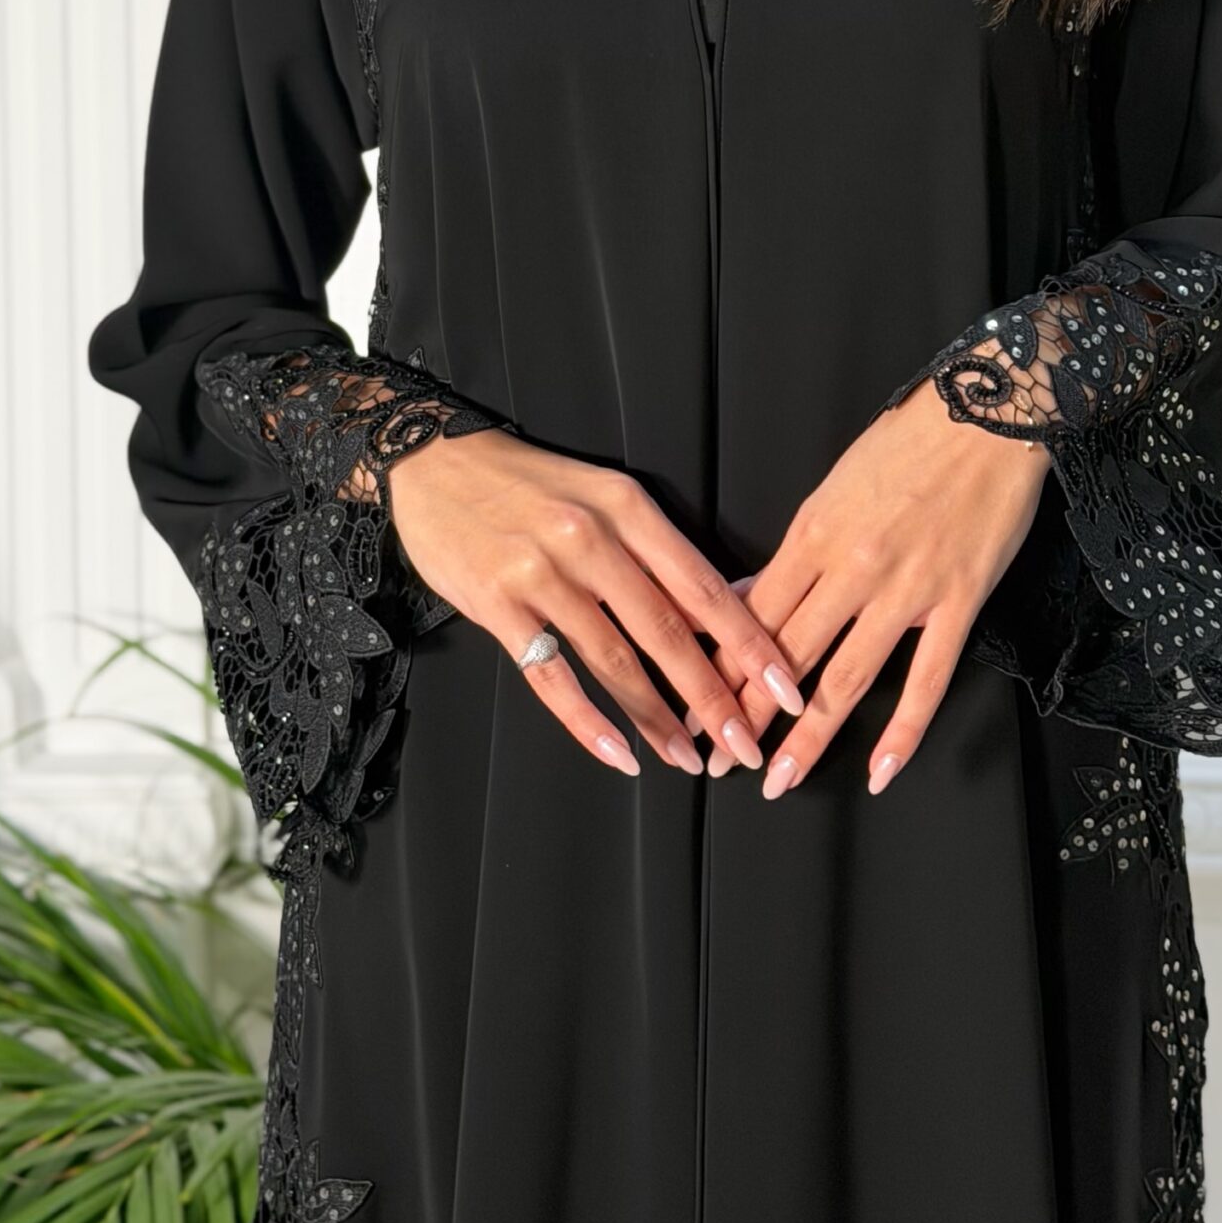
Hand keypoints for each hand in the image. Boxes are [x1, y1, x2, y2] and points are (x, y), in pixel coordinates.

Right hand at [384, 427, 808, 781]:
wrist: (435, 462)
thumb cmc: (529, 484)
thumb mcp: (601, 496)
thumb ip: (653, 552)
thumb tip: (716, 614)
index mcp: (627, 507)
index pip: (702, 586)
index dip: (749, 642)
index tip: (786, 685)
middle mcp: (589, 539)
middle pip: (666, 631)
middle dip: (713, 696)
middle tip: (746, 744)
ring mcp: (541, 573)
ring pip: (614, 660)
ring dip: (656, 719)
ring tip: (688, 759)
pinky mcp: (497, 604)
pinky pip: (550, 677)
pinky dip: (586, 722)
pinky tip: (617, 752)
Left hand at [699, 379, 1049, 798]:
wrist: (988, 410)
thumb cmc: (909, 440)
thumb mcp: (833, 486)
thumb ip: (794, 548)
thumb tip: (747, 592)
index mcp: (814, 533)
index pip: (751, 615)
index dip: (717, 669)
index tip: (691, 707)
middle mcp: (852, 567)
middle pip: (785, 655)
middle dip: (744, 715)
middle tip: (716, 761)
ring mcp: (907, 589)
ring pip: (844, 678)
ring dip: (807, 738)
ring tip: (778, 780)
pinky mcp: (958, 601)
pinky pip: (927, 679)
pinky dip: (902, 731)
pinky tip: (880, 770)